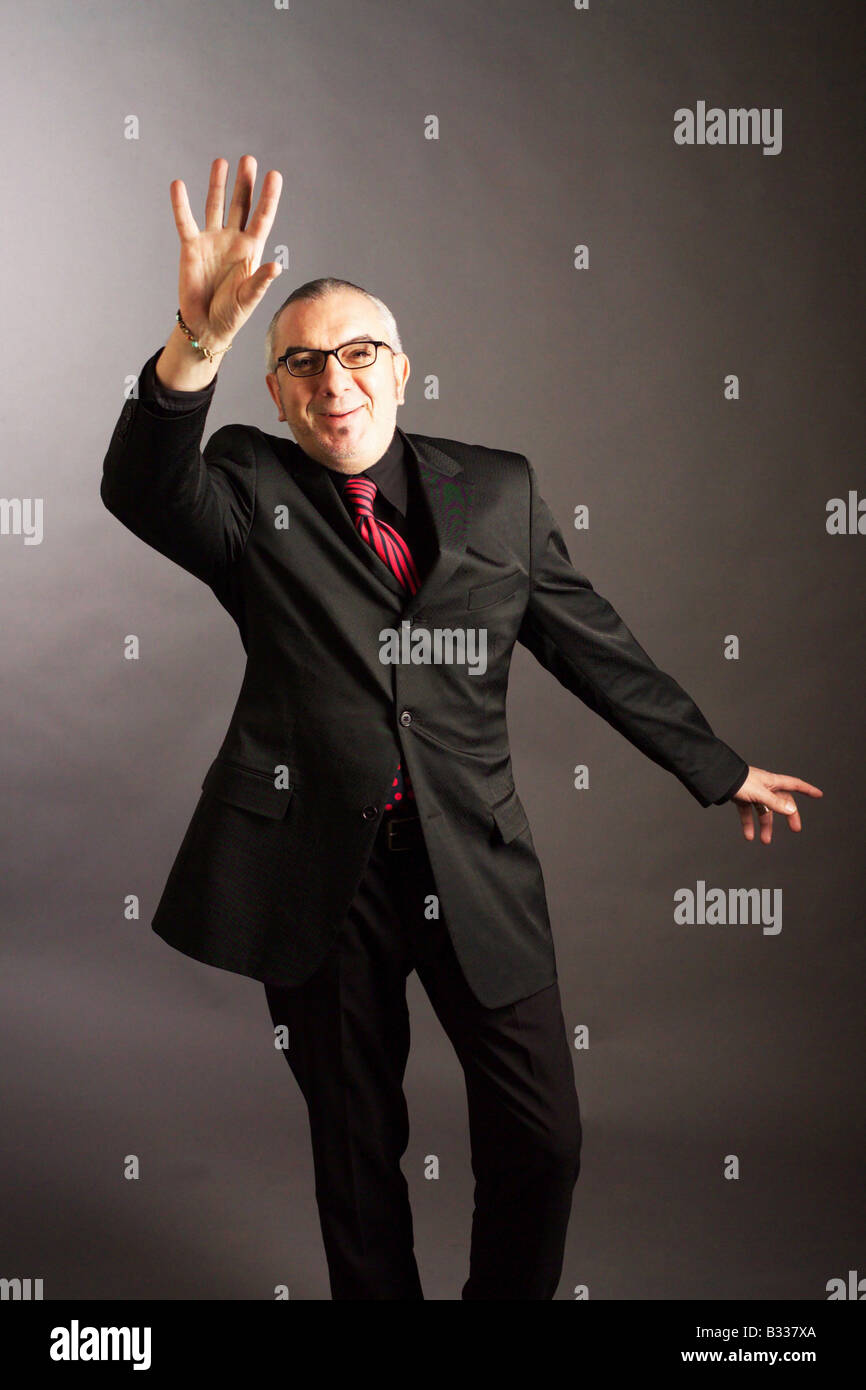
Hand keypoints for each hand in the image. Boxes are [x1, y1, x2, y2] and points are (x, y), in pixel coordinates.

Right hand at [170, 154, 283, 351]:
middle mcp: (233, 241)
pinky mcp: (191, 247)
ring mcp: (212, 241)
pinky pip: (185, 221)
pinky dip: (181, 204)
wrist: (206, 326)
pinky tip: (178, 185)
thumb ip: (260, 281)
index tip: (274, 174)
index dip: (269, 197)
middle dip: (245, 183)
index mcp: (252, 251)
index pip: (262, 218)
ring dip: (218, 185)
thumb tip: (276, 266)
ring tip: (221, 162)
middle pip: (241, 205)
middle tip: (248, 159)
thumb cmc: (232, 314)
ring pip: (215, 206)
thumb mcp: (249, 299)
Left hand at [731, 766, 822, 842]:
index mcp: (772, 782)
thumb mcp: (759, 793)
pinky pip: (748, 813)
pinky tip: (748, 836)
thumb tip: (792, 811)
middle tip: (795, 829)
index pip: (795, 785)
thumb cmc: (738, 781)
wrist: (717, 777)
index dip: (807, 789)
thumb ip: (775, 803)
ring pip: (764, 811)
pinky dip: (749, 825)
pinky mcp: (742, 798)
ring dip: (766, 826)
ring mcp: (753, 793)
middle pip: (782, 802)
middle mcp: (765, 787)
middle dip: (789, 816)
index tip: (818, 794)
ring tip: (765, 841)